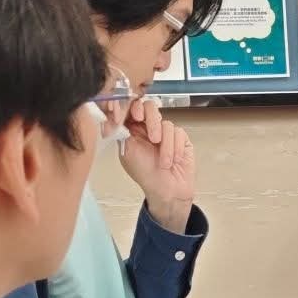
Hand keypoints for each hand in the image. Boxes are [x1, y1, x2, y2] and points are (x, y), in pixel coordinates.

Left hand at [117, 96, 196, 229]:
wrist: (166, 190)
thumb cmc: (144, 173)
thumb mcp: (127, 151)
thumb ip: (122, 130)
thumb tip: (117, 114)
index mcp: (132, 128)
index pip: (131, 107)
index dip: (132, 106)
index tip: (134, 117)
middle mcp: (148, 127)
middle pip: (150, 107)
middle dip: (152, 121)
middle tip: (153, 138)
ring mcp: (165, 132)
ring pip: (167, 124)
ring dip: (166, 146)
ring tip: (165, 163)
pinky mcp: (180, 138)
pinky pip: (179, 133)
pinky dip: (176, 148)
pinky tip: (174, 160)